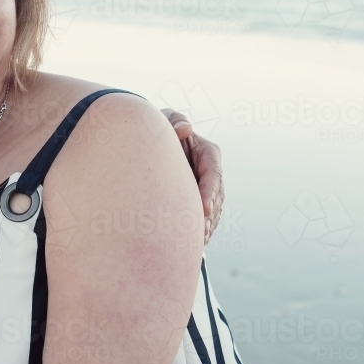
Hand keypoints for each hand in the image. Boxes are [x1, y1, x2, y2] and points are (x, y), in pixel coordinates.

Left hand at [161, 109, 223, 244]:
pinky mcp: (198, 201)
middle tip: (201, 233)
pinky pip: (203, 219)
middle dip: (209, 217)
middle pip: (216, 197)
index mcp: (208, 153)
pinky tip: (193, 244)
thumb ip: (174, 120)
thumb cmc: (158, 129)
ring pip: (212, 211)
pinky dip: (199, 231)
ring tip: (198, 242)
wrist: (147, 145)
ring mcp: (207, 189)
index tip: (204, 209)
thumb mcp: (164, 120)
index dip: (210, 192)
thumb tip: (185, 128)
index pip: (214, 174)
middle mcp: (211, 172)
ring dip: (206, 227)